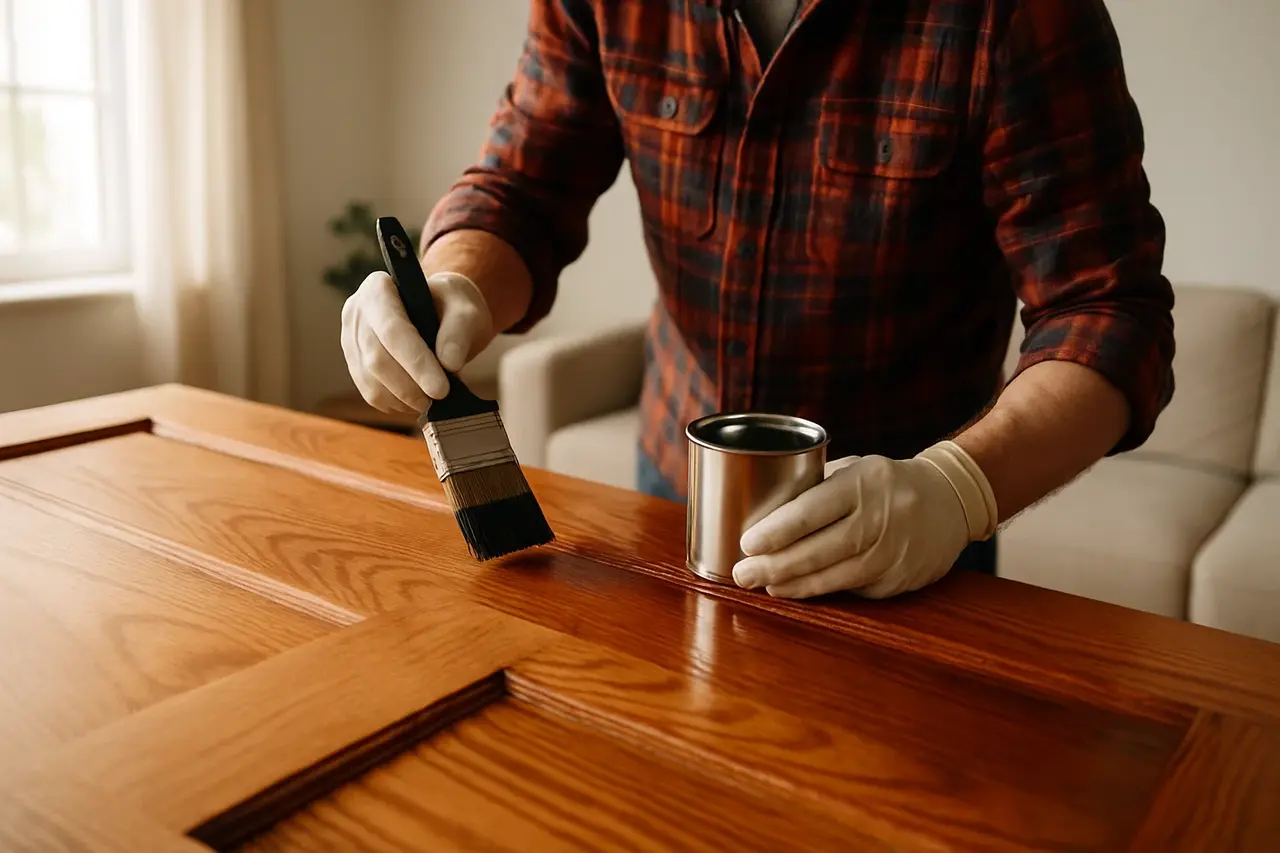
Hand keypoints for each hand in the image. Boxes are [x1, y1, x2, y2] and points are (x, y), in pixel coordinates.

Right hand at [341, 270, 493, 413]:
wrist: (440, 314)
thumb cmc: (450, 307)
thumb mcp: (464, 309)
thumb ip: (459, 331)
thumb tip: (449, 363)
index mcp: (378, 288)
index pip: (392, 329)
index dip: (415, 362)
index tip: (440, 388)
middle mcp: (357, 312)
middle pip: (377, 358)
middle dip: (410, 386)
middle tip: (440, 397)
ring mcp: (351, 339)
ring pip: (371, 380)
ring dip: (403, 398)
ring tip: (430, 400)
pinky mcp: (355, 364)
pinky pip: (369, 392)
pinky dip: (395, 404)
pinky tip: (415, 401)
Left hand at [731, 441, 997, 599]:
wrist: (951, 500)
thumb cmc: (887, 482)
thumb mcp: (856, 469)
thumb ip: (816, 487)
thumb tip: (760, 513)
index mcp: (863, 482)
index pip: (810, 511)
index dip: (775, 531)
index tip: (746, 543)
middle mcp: (880, 518)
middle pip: (817, 551)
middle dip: (773, 566)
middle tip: (741, 573)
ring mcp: (893, 553)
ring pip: (833, 577)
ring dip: (793, 585)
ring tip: (764, 584)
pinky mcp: (899, 580)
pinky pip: (852, 589)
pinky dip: (821, 591)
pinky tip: (797, 590)